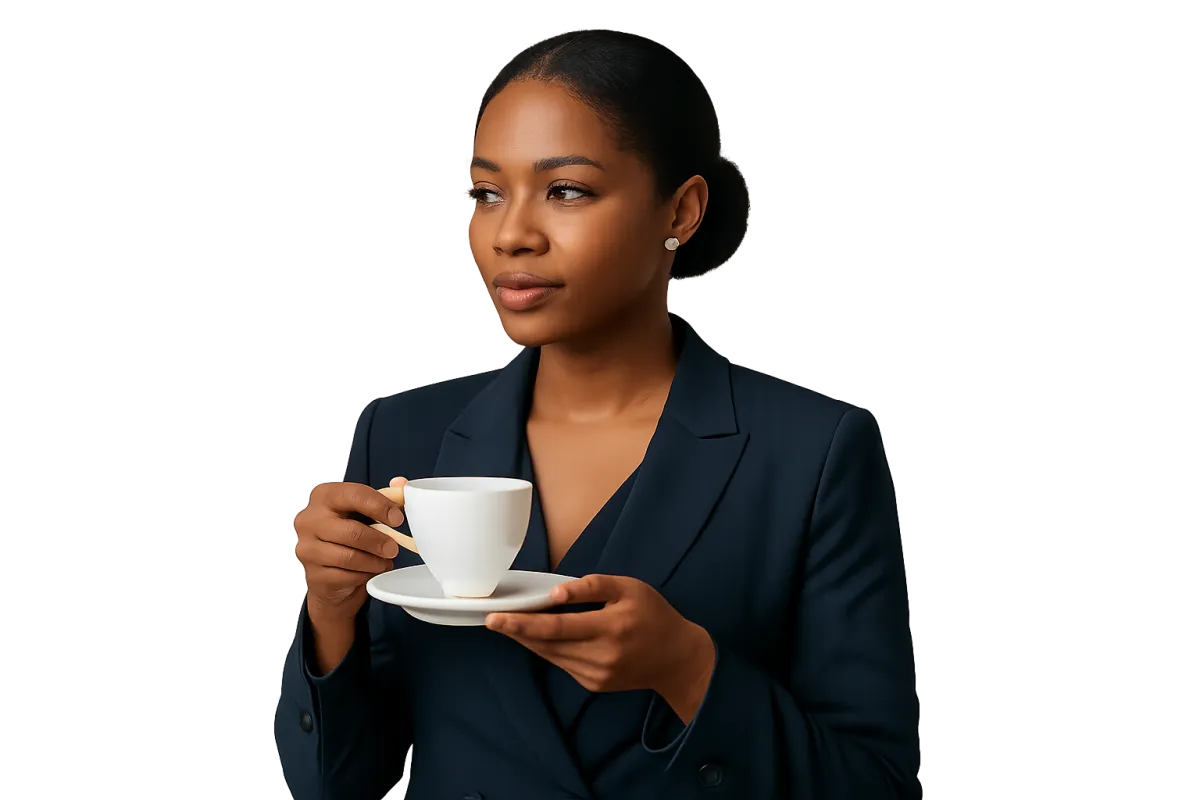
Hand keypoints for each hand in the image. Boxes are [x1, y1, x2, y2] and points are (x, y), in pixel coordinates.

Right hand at [294, 476, 407, 621]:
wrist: (326, 567)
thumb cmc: (347, 533)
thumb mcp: (363, 510)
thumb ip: (385, 496)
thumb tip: (401, 485)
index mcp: (324, 497)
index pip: (354, 495)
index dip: (380, 506)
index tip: (397, 519)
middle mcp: (309, 520)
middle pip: (352, 532)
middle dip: (379, 541)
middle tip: (393, 548)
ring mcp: (307, 549)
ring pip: (350, 558)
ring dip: (374, 562)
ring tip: (383, 561)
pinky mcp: (313, 575)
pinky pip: (346, 577)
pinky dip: (364, 576)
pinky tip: (369, 571)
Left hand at [485, 574, 715, 722]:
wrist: (677, 659)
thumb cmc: (654, 615)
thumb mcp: (630, 588)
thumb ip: (593, 587)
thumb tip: (556, 593)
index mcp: (611, 627)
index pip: (556, 626)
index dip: (523, 622)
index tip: (497, 617)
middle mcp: (601, 656)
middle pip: (547, 643)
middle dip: (517, 631)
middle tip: (493, 619)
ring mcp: (596, 674)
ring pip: (551, 655)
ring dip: (529, 640)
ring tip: (510, 624)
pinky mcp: (594, 684)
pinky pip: (562, 663)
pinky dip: (548, 648)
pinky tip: (539, 636)